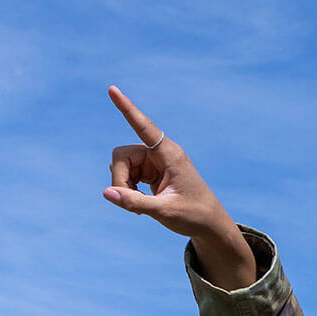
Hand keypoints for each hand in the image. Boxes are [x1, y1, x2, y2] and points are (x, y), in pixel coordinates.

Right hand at [103, 85, 255, 290]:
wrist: (210, 225)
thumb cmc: (194, 216)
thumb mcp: (165, 211)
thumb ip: (135, 202)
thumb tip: (106, 192)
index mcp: (170, 154)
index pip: (144, 126)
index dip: (127, 109)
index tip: (112, 89)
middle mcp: (161, 153)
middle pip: (122, 155)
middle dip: (120, 178)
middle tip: (130, 203)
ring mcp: (155, 162)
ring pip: (121, 166)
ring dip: (124, 186)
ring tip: (143, 206)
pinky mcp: (151, 172)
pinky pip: (126, 175)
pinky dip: (128, 190)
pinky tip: (141, 205)